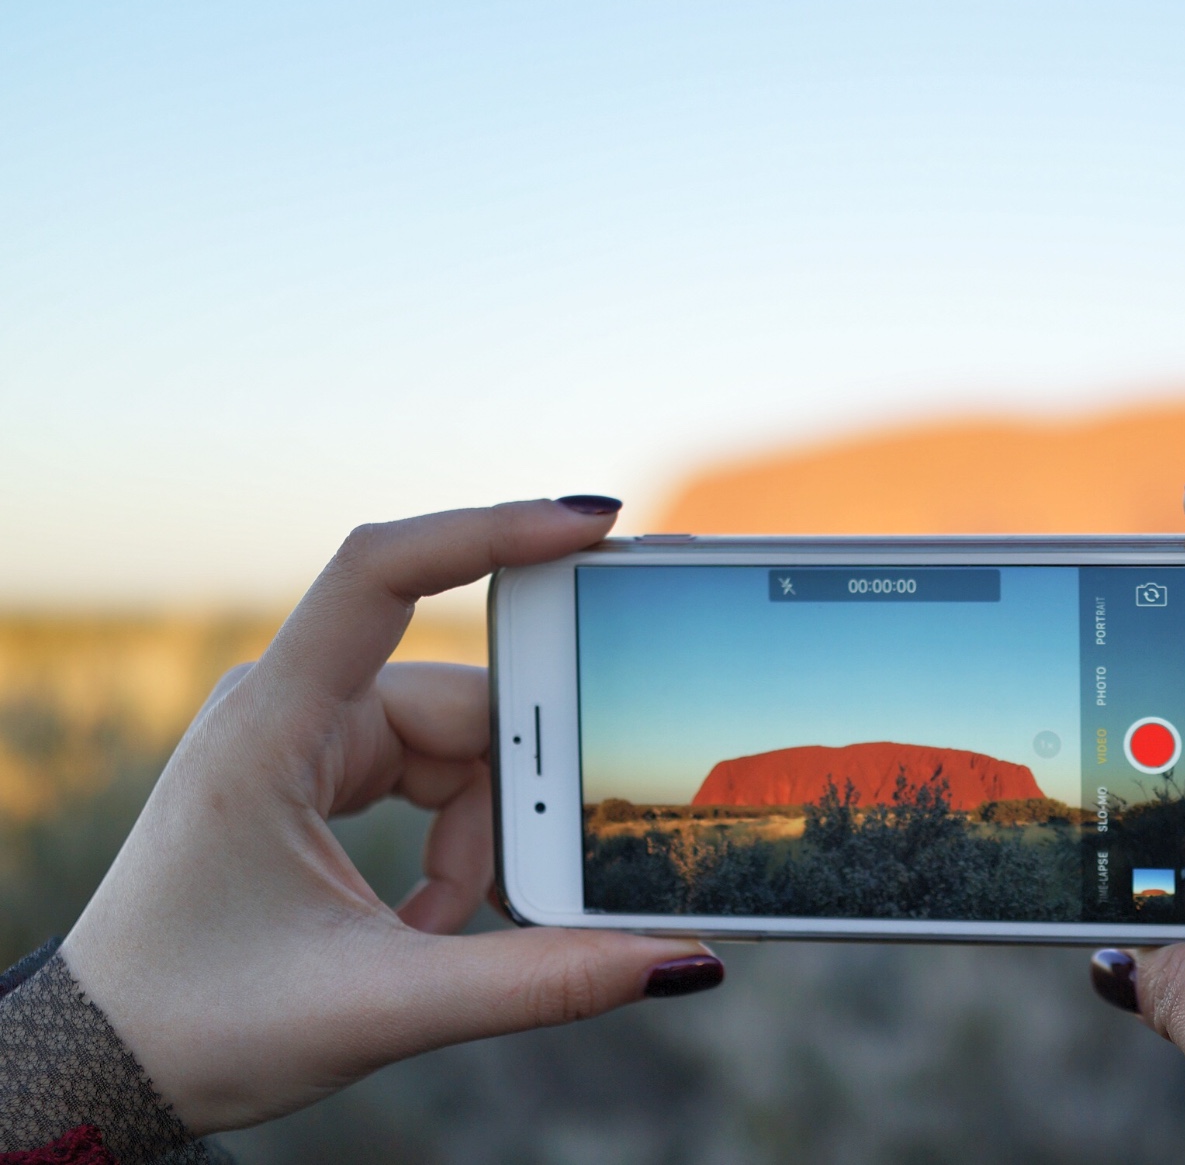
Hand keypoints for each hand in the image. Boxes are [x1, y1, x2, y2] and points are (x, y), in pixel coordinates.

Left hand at [61, 499, 721, 1134]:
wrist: (106, 1063)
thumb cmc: (199, 1024)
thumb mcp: (377, 1006)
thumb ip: (533, 980)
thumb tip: (674, 957)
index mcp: (271, 728)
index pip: (380, 575)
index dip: (489, 530)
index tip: (591, 525)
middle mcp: (290, 708)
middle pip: (462, 703)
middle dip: (517, 792)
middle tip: (552, 871)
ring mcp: (307, 735)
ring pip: (460, 746)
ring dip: (483, 838)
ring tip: (450, 930)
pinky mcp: (323, 768)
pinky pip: (434, 775)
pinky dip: (457, 844)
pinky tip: (432, 918)